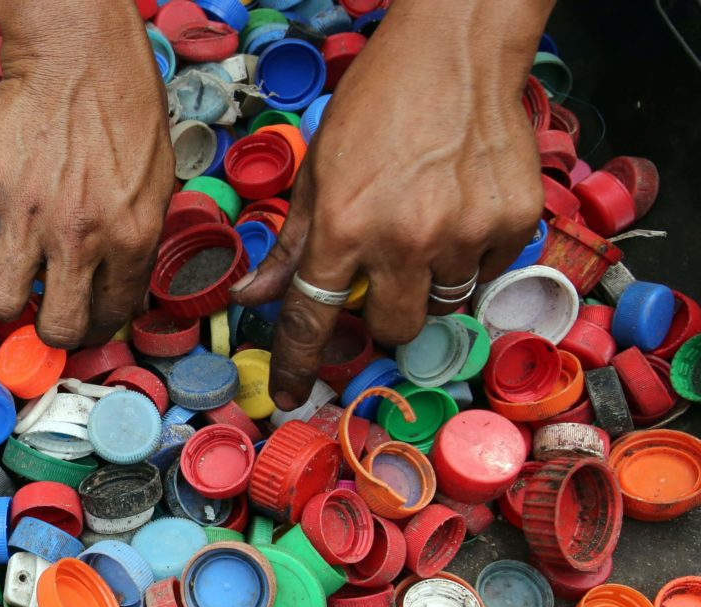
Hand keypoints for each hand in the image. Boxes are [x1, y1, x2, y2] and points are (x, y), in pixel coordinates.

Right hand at [0, 0, 173, 348]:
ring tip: (11, 270)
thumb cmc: (124, 108)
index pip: (109, 316)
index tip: (81, 315)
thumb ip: (135, 242)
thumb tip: (112, 289)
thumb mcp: (157, 183)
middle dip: (49, 325)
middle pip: (54, 328)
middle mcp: (81, 236)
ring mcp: (27, 215)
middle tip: (44, 305)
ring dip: (4, 294)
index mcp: (133, 237)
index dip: (92, 323)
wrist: (78, 53)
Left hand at [229, 0, 551, 409]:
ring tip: (426, 227)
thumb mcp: (318, 172)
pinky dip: (473, 256)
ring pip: (444, 305)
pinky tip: (461, 210)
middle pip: (394, 329)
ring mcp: (466, 233)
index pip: (313, 319)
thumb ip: (293, 243)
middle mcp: (406, 239)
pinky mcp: (513, 222)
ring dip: (429, 284)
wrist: (455, 52)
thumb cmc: (378, 105)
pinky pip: (488, 272)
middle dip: (384, 316)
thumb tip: (253, 296)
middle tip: (385, 276)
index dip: (299, 364)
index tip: (292, 395)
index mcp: (346, 227)